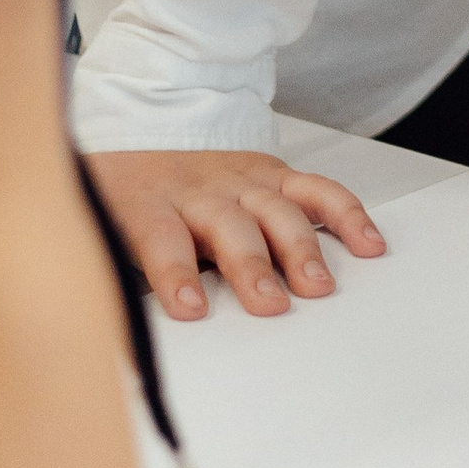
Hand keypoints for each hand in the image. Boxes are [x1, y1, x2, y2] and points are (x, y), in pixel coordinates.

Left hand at [86, 146, 386, 322]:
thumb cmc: (122, 193)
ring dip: (299, 247)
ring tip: (317, 285)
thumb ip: (116, 273)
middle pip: (228, 226)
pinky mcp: (272, 172)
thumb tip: (114, 338)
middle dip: (252, 265)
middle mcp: (200, 189)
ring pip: (275, 210)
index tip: (191, 309)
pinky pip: (315, 190)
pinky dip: (345, 214)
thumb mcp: (102, 229)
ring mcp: (240, 179)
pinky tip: (366, 242)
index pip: (161, 238)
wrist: (139, 129)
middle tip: (271, 303)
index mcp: (149, 204)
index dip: (176, 273)